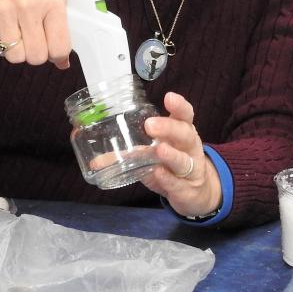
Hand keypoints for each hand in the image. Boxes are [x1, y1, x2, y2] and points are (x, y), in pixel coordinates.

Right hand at [0, 0, 70, 68]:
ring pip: (15, 57)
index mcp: (50, 0)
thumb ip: (61, 25)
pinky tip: (0, 27)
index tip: (51, 50)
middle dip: (34, 53)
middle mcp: (28, 6)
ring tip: (15, 32)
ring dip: (16, 50)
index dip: (56, 54)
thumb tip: (63, 61)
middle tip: (31, 40)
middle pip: (36, 56)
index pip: (60, 46)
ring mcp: (3, 12)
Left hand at [140, 92, 221, 219]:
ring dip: (171, 154)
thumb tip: (96, 160)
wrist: (196, 194)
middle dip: (169, 128)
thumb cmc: (171, 166)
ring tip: (158, 149)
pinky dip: (168, 179)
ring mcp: (192, 170)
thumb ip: (130, 153)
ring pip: (184, 160)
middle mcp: (190, 149)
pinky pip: (178, 184)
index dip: (179, 106)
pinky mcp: (188, 191)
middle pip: (185, 135)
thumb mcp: (154, 155)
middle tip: (150, 125)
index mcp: (183, 133)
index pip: (185, 116)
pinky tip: (159, 174)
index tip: (168, 97)